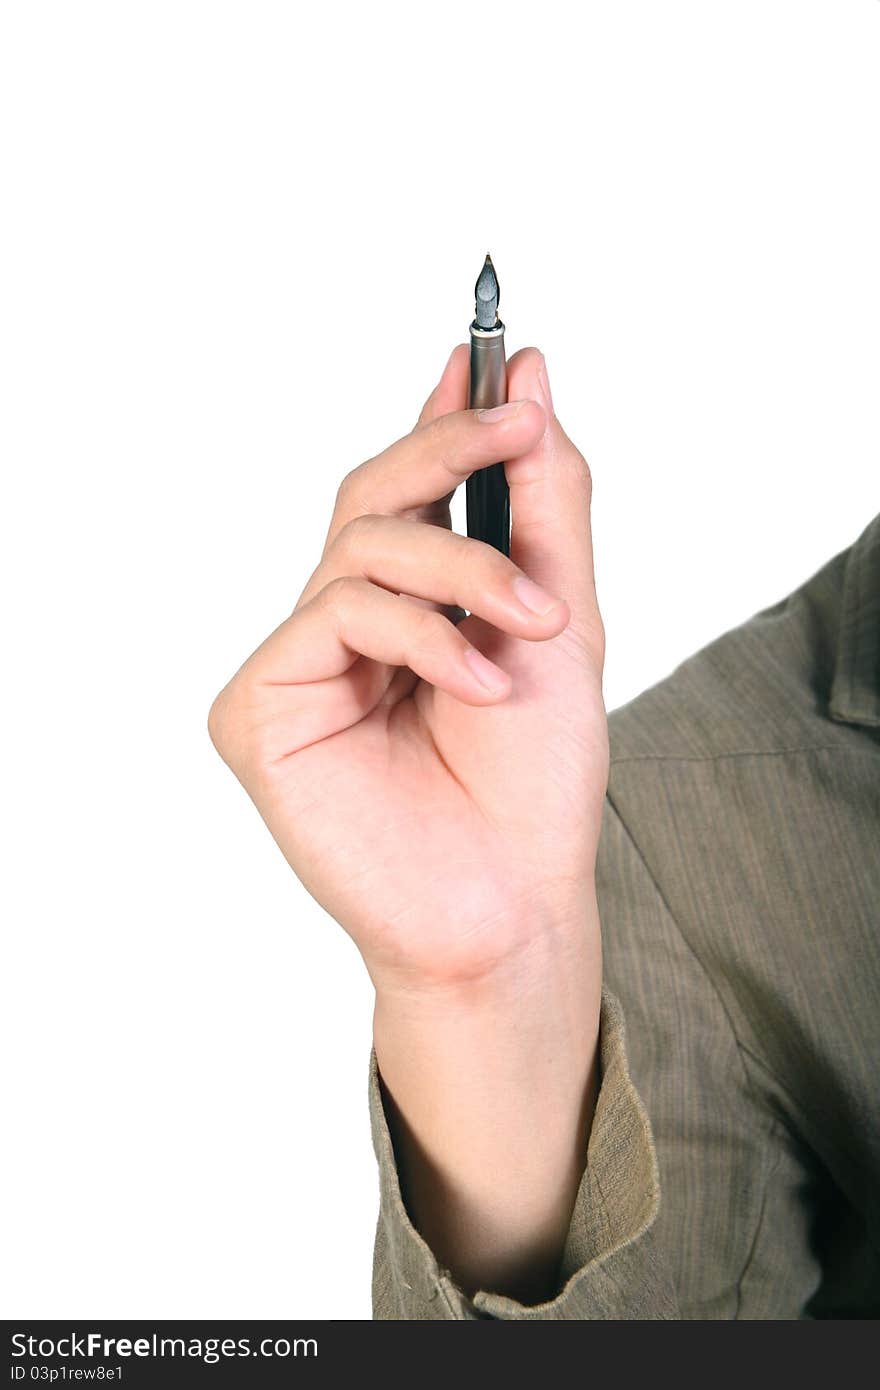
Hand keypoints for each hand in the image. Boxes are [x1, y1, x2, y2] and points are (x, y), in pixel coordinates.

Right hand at [209, 344, 608, 1302]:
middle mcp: (347, 627)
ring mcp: (299, 665)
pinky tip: (477, 682)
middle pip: (371, 494)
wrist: (512, 900)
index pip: (412, 489)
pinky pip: (336, 615)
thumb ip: (541, 500)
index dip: (444, 415)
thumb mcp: (561, 618)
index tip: (494, 352)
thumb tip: (526, 374)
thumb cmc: (533, 781)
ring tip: (535, 624)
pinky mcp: (260, 710)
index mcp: (412, 607)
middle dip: (450, 451)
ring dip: (465, 569)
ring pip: (361, 547)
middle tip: (516, 428)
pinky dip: (421, 634)